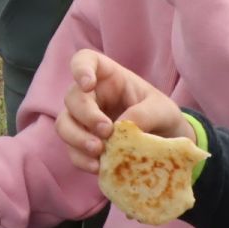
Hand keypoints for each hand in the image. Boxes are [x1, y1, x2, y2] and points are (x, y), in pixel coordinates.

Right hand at [58, 50, 190, 174]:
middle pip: (72, 98)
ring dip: (77, 138)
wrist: (165, 143)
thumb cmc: (162, 116)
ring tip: (98, 151)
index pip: (84, 61)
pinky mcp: (83, 143)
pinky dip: (81, 159)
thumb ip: (146, 113)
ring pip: (63, 124)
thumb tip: (123, 126)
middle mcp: (91, 96)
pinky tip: (97, 167)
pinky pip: (71, 150)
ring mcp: (83, 120)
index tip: (87, 85)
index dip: (80, 69)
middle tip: (106, 131)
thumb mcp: (164, 110)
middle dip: (85, 115)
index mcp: (108, 77)